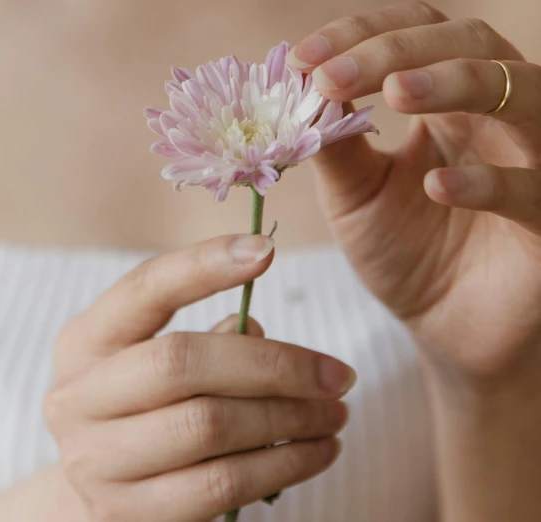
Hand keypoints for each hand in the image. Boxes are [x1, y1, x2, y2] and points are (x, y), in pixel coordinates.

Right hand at [44, 235, 354, 520]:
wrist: (101, 497)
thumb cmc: (142, 414)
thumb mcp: (151, 366)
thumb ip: (200, 343)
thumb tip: (257, 334)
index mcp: (83, 343)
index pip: (143, 290)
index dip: (203, 266)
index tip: (265, 251)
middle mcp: (76, 398)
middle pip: (182, 362)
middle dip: (274, 365)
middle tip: (337, 375)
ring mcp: (95, 461)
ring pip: (209, 426)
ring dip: (290, 418)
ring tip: (335, 414)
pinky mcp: (128, 515)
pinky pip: (222, 484)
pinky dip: (283, 465)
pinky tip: (317, 452)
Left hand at [287, 1, 540, 380]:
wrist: (444, 326)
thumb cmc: (403, 251)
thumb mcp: (355, 193)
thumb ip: (335, 143)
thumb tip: (304, 86)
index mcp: (446, 103)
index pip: (417, 35)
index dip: (362, 34)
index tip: (302, 57)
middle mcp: (495, 118)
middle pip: (471, 44)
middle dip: (396, 51)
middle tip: (330, 75)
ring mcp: (532, 162)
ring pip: (523, 94)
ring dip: (457, 84)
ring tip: (397, 94)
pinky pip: (533, 189)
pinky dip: (490, 182)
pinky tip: (436, 186)